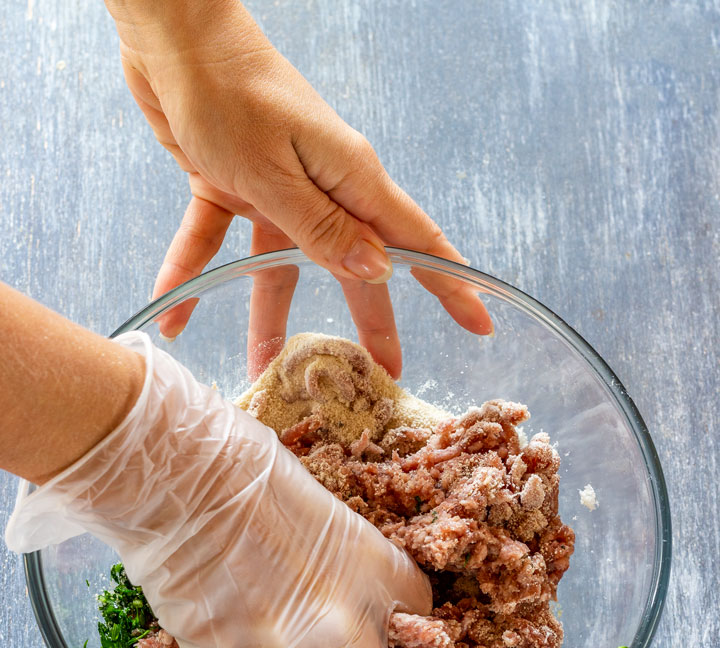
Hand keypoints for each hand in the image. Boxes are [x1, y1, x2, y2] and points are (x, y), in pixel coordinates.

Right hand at [6, 333, 431, 647]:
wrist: (170, 472)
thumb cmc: (240, 462)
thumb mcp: (315, 502)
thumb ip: (337, 555)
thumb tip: (328, 577)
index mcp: (371, 565)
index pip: (419, 615)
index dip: (397, 623)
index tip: (379, 622)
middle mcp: (340, 616)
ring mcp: (282, 646)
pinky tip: (207, 636)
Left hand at [107, 0, 491, 375]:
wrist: (169, 32)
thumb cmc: (227, 92)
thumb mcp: (275, 173)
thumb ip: (321, 228)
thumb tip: (376, 272)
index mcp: (349, 179)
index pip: (413, 242)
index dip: (450, 285)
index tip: (480, 322)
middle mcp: (320, 187)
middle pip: (351, 267)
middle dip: (366, 323)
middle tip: (381, 376)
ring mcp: (275, 187)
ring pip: (279, 266)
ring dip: (268, 316)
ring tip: (262, 369)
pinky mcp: (229, 183)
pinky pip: (216, 241)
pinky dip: (192, 273)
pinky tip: (171, 312)